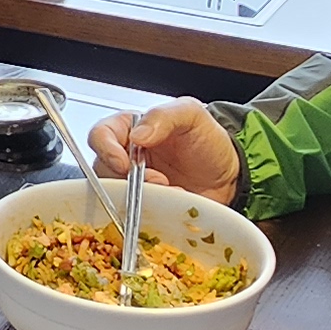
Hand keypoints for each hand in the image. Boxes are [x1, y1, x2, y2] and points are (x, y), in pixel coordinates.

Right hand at [87, 99, 242, 203]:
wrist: (231, 175)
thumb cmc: (209, 140)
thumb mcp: (191, 115)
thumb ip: (164, 116)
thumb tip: (138, 134)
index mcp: (129, 129)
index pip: (100, 135)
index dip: (106, 149)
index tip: (124, 162)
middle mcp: (125, 157)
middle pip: (102, 170)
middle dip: (128, 178)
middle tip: (158, 180)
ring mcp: (133, 186)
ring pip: (116, 195)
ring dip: (141, 196)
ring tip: (170, 191)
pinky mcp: (143, 208)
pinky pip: (134, 215)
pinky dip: (151, 212)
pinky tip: (173, 204)